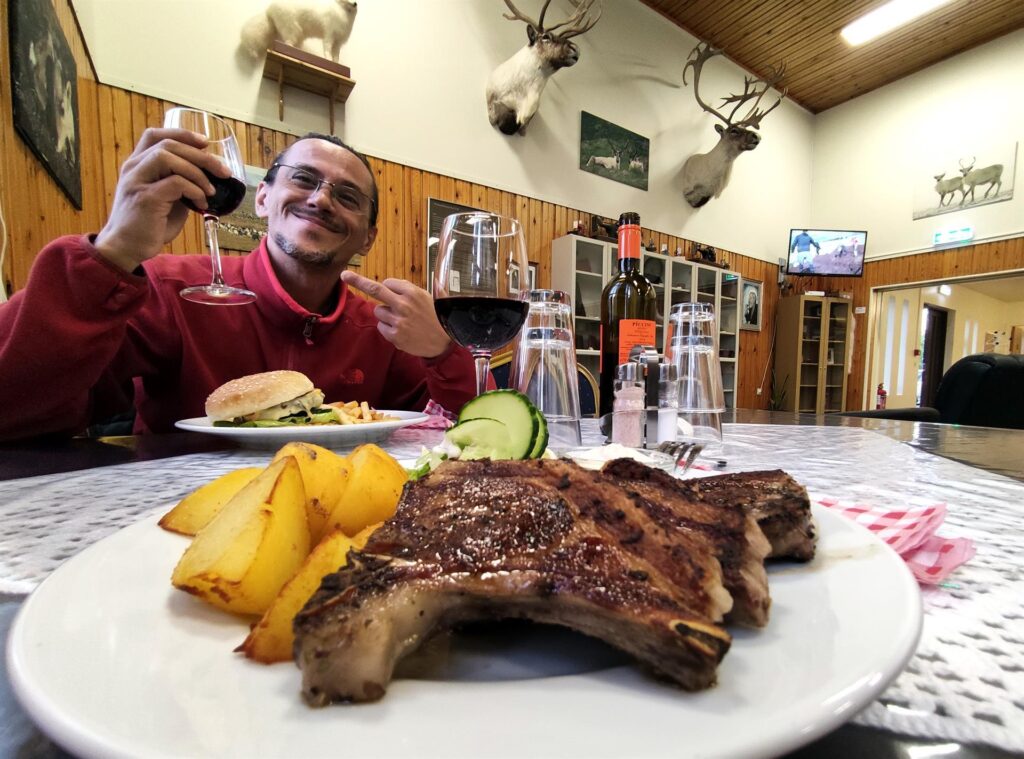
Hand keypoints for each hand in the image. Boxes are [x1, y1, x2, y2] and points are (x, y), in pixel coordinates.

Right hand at [94, 128, 231, 273]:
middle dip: (201, 155)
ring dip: (197, 172)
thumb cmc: (148, 225)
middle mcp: (133, 168)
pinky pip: (174, 182)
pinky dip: (194, 190)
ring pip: (168, 157)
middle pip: (168, 144)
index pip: (155, 135)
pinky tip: (201, 202)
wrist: (126, 248)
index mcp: (137, 165)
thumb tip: (206, 177)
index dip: (181, 134)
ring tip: (211, 190)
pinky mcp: (145, 198)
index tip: (205, 142)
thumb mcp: (166, 199)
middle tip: (223, 171)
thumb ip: (178, 184)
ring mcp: (137, 181)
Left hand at [341, 271, 451, 358]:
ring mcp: (398, 320)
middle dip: (358, 280)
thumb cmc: (437, 317)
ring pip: (378, 311)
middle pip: (375, 289)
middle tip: (345, 275)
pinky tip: (402, 331)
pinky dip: (387, 328)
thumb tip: (401, 282)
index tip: (386, 289)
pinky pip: (381, 326)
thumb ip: (412, 290)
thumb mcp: (430, 297)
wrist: (443, 342)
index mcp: (412, 292)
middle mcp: (404, 304)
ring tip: (402, 321)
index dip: (388, 288)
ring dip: (385, 314)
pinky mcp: (395, 335)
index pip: (388, 283)